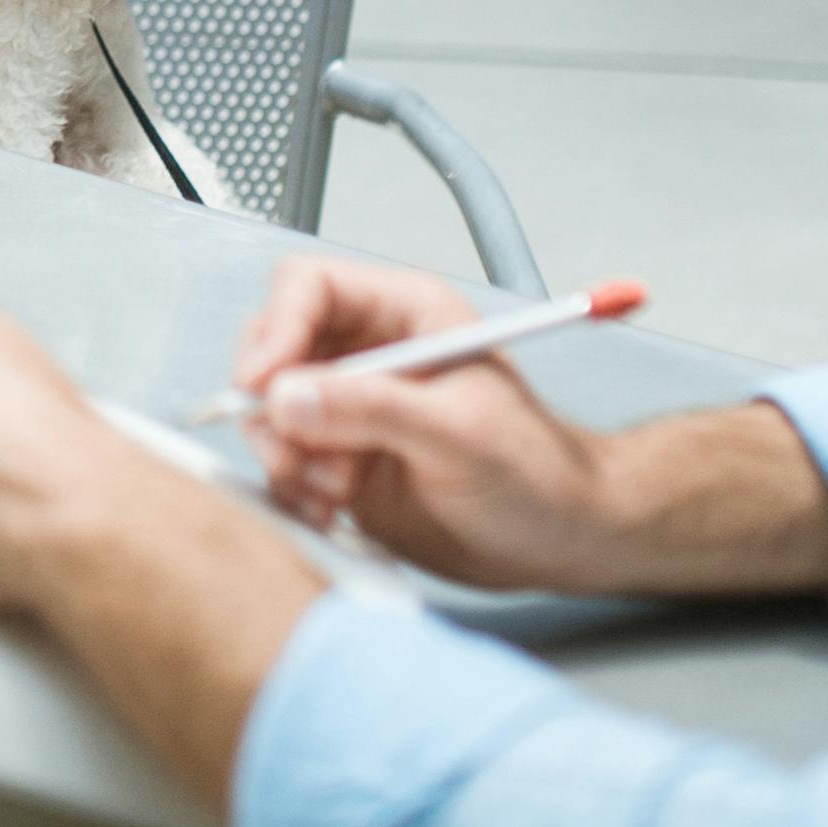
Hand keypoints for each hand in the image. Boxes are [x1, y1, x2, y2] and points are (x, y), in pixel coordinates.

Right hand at [237, 255, 827, 602]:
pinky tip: (332, 512)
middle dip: (276, 407)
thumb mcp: (460, 433)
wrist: (560, 539)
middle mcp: (368, 354)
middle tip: (301, 454)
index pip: (307, 287)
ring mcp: (350, 408)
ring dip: (287, 458)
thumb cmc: (538, 472)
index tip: (266, 384)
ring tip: (338, 492)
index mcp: (404, 315)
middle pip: (272, 349)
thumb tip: (287, 396)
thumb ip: (372, 409)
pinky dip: (292, 491)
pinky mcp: (341, 461)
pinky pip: (283, 463)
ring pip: (270, 413)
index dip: (277, 329)